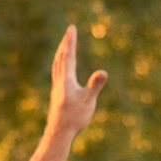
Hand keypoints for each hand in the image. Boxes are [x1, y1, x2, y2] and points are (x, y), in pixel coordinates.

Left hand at [43, 24, 107, 139]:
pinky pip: (57, 73)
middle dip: (65, 43)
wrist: (59, 132)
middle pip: (61, 57)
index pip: (69, 56)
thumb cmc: (74, 117)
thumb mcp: (88, 101)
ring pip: (57, 65)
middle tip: (69, 31)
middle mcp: (60, 81)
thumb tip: (103, 72)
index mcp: (67, 79)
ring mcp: (57, 87)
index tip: (71, 28)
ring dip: (61, 53)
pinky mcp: (57, 94)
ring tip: (64, 46)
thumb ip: (95, 85)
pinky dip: (59, 65)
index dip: (71, 41)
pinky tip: (62, 69)